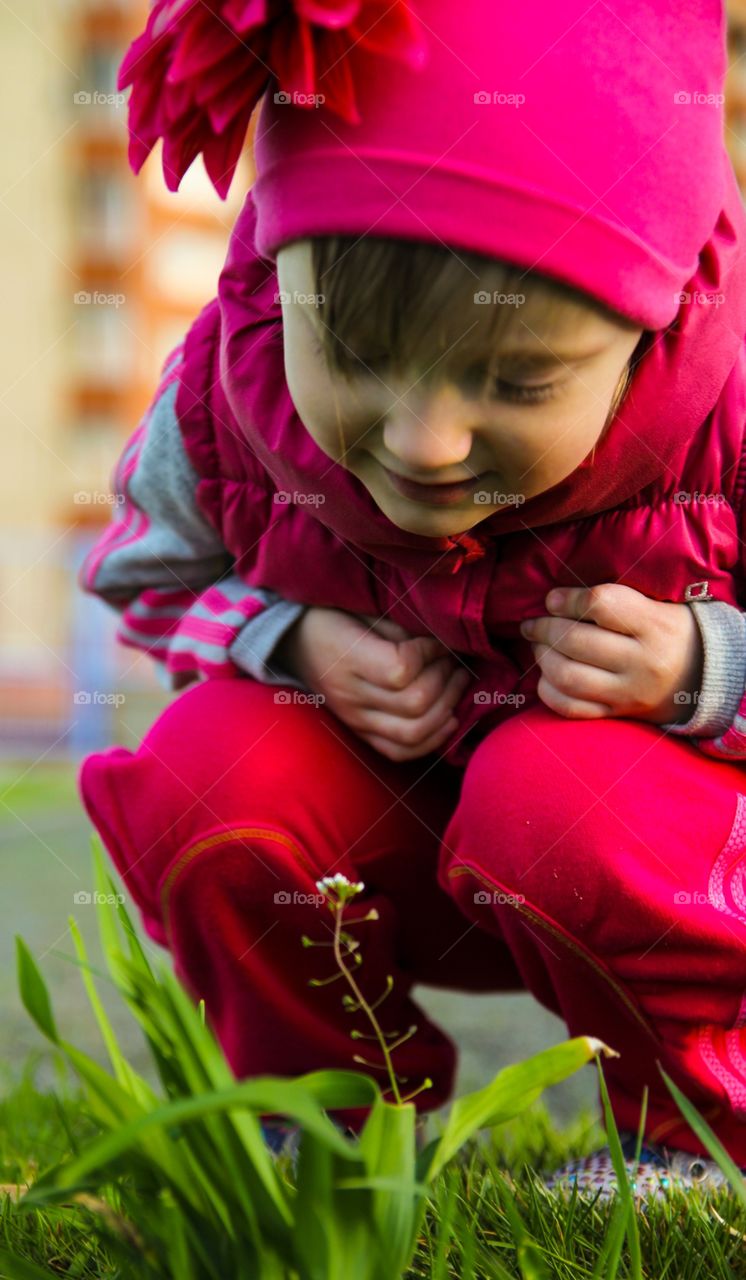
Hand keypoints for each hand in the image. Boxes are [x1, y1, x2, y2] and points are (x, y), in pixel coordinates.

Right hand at [275, 606, 471, 759]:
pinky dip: (432, 740)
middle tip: (454, 661)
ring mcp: (355, 720)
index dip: (430, 653)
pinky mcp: (361, 733)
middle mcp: (350, 696)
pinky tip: (448, 718)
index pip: (402, 670)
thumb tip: (444, 645)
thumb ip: (401, 628)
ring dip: (446, 709)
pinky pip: (401, 752)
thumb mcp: (363, 608)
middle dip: (445, 680)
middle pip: (415, 705)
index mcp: (348, 658)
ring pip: (413, 734)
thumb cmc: (334, 616)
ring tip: (457, 684)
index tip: (437, 640)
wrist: (294, 641)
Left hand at [518, 583, 703, 723]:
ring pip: (568, 676)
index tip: (553, 599)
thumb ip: (611, 600)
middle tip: (533, 623)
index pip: (601, 604)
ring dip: (542, 658)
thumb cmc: (672, 631)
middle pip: (577, 642)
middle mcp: (643, 662)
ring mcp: (629, 693)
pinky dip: (548, 690)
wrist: (706, 678)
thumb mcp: (656, 605)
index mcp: (656, 625)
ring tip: (538, 646)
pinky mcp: (618, 714)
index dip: (568, 599)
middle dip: (544, 628)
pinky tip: (546, 675)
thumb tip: (554, 600)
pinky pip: (570, 707)